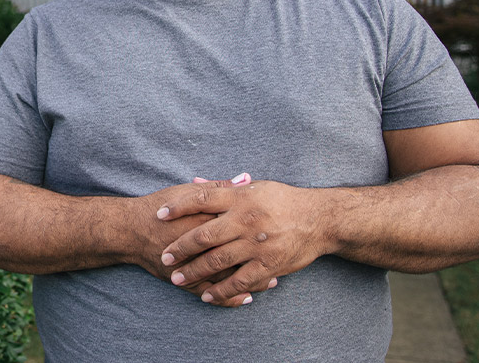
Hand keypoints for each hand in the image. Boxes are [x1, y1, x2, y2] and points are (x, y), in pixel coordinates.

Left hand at [154, 178, 334, 304]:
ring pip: (218, 261)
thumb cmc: (283, 201)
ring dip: (195, 272)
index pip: (201, 199)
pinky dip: (222, 290)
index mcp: (241, 198)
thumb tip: (194, 182)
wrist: (319, 219)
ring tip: (177, 278)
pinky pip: (240, 281)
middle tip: (164, 257)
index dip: (178, 207)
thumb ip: (224, 188)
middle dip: (180, 247)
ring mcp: (257, 245)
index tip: (159, 214)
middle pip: (204, 235)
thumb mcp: (254, 187)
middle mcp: (246, 220)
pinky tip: (207, 295)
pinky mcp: (269, 265)